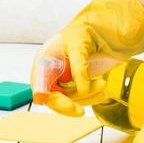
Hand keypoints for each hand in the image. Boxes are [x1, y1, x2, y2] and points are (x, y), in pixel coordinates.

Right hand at [32, 0, 143, 116]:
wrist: (99, 31)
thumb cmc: (84, 32)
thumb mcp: (80, 46)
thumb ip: (79, 68)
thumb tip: (81, 90)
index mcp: (44, 61)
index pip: (40, 84)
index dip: (45, 95)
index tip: (52, 102)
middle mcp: (49, 73)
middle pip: (53, 98)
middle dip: (69, 104)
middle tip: (80, 111)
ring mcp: (61, 80)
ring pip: (69, 100)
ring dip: (87, 97)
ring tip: (103, 85)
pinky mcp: (73, 85)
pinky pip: (79, 98)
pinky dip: (91, 97)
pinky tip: (103, 91)